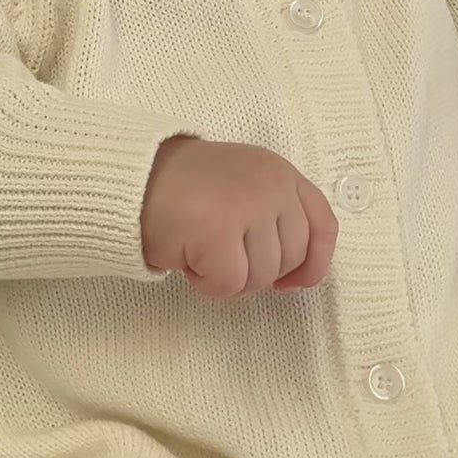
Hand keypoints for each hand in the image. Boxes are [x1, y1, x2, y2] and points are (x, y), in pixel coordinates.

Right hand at [141, 137, 336, 297]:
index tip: (291, 282)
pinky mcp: (218, 230)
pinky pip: (230, 283)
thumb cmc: (187, 190)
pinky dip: (207, 283)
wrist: (133, 178)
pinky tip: (189, 260)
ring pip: (262, 276)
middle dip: (257, 271)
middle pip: (291, 259)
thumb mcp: (246, 186)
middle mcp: (271, 186)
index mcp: (281, 173)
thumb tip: (298, 277)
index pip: (323, 226)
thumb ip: (276, 217)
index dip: (313, 263)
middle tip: (222, 254)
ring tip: (202, 250)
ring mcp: (247, 206)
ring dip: (229, 277)